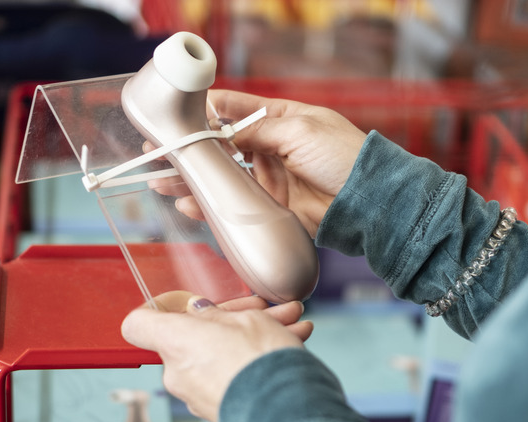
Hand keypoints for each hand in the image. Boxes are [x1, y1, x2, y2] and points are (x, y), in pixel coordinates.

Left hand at [121, 291, 313, 421]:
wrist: (287, 409)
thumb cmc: (263, 361)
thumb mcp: (247, 319)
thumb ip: (218, 313)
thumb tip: (202, 312)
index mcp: (175, 341)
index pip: (138, 324)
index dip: (157, 308)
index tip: (181, 302)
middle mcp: (177, 372)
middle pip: (191, 337)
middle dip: (228, 320)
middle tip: (262, 310)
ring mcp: (195, 395)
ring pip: (216, 355)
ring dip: (246, 339)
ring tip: (287, 327)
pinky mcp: (215, 408)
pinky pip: (226, 376)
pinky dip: (247, 362)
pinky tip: (283, 348)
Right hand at [148, 90, 366, 236]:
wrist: (369, 202)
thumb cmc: (343, 156)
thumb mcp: (299, 130)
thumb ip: (257, 130)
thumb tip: (223, 130)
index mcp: (281, 118)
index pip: (234, 110)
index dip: (203, 114)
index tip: (175, 118)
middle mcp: (271, 146)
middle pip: (221, 147)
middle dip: (190, 151)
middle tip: (158, 154)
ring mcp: (270, 177)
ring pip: (223, 177)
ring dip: (194, 180)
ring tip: (163, 181)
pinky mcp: (272, 205)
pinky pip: (236, 204)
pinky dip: (212, 205)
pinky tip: (190, 205)